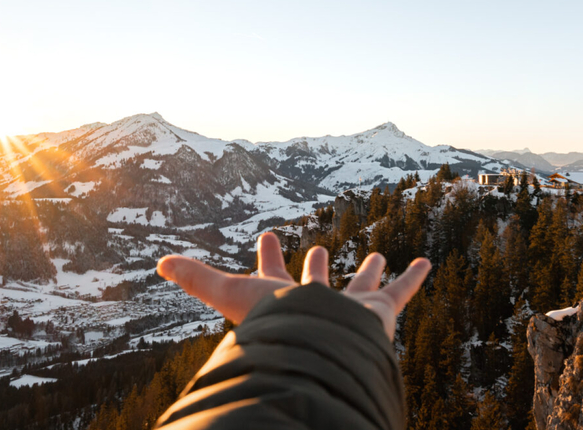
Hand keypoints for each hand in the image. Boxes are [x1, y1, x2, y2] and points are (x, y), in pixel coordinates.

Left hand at [157, 232, 430, 339]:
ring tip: (378, 256)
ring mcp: (348, 308)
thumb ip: (195, 278)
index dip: (268, 254)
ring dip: (369, 272)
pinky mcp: (378, 311)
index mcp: (282, 299)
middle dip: (316, 266)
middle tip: (317, 249)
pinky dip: (414, 278)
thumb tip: (156, 263)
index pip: (270, 273)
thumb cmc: (273, 323)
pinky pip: (400, 292)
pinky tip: (426, 263)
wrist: (317, 349)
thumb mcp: (227, 291)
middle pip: (316, 282)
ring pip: (360, 287)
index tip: (267, 233)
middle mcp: (315, 304)